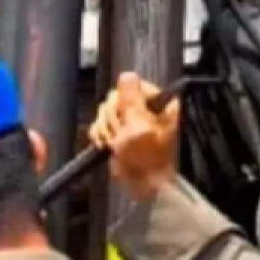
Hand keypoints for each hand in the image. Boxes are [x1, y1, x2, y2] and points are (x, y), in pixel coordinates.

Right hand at [88, 72, 179, 199]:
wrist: (141, 184)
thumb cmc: (146, 159)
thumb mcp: (139, 125)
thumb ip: (131, 98)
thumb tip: (127, 75)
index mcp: (159, 103)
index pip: (131, 86)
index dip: (123, 102)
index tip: (125, 118)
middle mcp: (146, 108)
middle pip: (115, 99)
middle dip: (113, 120)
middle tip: (122, 136)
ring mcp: (132, 121)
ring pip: (105, 112)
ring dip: (107, 130)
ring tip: (117, 144)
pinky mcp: (120, 132)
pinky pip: (100, 124)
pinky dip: (100, 135)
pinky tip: (108, 144)